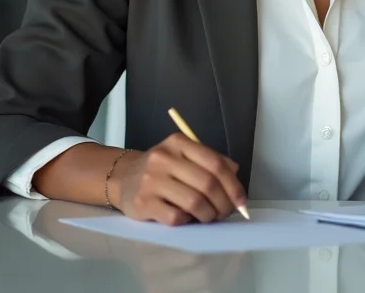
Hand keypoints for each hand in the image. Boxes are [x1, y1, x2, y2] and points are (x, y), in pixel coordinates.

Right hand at [109, 134, 247, 225]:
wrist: (124, 177)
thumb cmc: (162, 168)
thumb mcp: (184, 155)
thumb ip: (210, 160)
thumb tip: (235, 172)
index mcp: (179, 143)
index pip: (214, 163)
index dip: (232, 184)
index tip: (241, 200)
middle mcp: (164, 158)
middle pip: (207, 184)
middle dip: (223, 203)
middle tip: (226, 212)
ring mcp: (152, 181)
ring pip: (194, 202)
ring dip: (208, 215)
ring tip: (209, 217)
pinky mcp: (143, 203)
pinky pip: (175, 217)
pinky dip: (188, 221)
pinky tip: (188, 218)